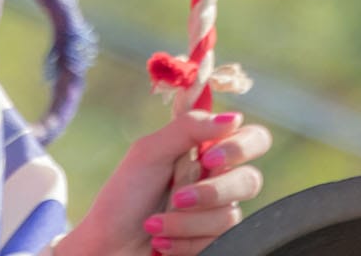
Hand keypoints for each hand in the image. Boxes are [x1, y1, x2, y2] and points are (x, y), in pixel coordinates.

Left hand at [57, 111, 270, 255]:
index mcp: (204, 152)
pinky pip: (220, 242)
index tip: (208, 157)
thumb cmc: (124, 197)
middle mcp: (217, 181)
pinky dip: (185, 242)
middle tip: (177, 198)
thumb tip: (233, 118)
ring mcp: (217, 214)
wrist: (109, 246)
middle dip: (210, 192)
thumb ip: (188, 129)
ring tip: (153, 225)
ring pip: (229, 216)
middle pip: (250, 180)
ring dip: (184, 222)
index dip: (240, 146)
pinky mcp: (215, 242)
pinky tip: (161, 243)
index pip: (251, 139)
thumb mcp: (148, 153)